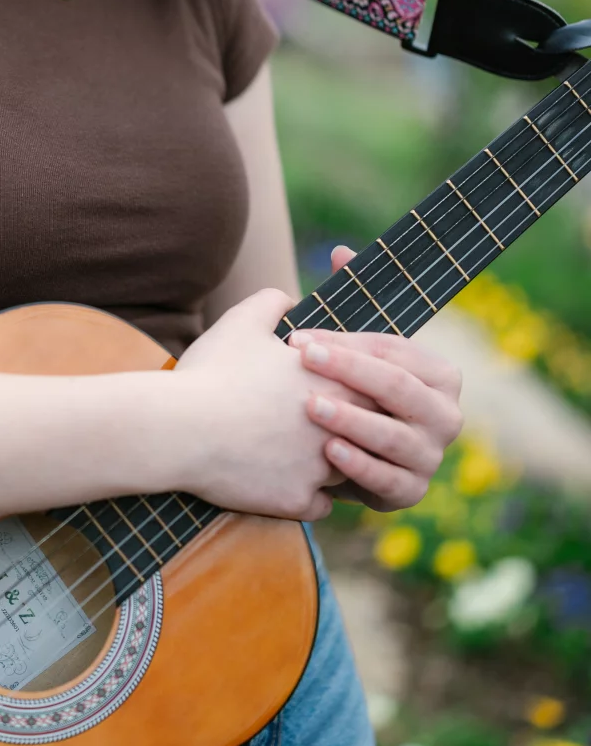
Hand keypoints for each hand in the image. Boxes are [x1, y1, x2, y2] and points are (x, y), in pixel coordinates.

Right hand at [172, 287, 372, 521]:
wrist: (180, 427)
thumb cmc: (212, 371)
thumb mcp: (242, 322)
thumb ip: (273, 302)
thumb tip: (288, 298)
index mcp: (333, 382)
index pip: (375, 388)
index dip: (359, 390)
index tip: (344, 390)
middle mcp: (337, 427)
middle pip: (369, 432)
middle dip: (356, 430)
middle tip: (340, 426)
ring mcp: (319, 468)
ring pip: (348, 471)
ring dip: (335, 465)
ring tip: (315, 458)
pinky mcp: (297, 500)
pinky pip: (320, 505)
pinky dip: (309, 497)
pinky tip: (295, 485)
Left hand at [287, 248, 462, 510]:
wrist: (344, 455)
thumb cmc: (350, 390)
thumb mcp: (353, 347)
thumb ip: (352, 298)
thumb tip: (341, 251)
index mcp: (440, 375)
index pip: (393, 351)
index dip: (346, 342)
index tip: (300, 336)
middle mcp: (446, 416)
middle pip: (398, 388)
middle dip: (348, 371)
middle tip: (300, 358)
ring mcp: (430, 458)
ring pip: (392, 436)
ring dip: (351, 419)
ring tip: (309, 405)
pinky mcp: (409, 494)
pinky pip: (387, 481)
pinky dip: (358, 467)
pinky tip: (327, 451)